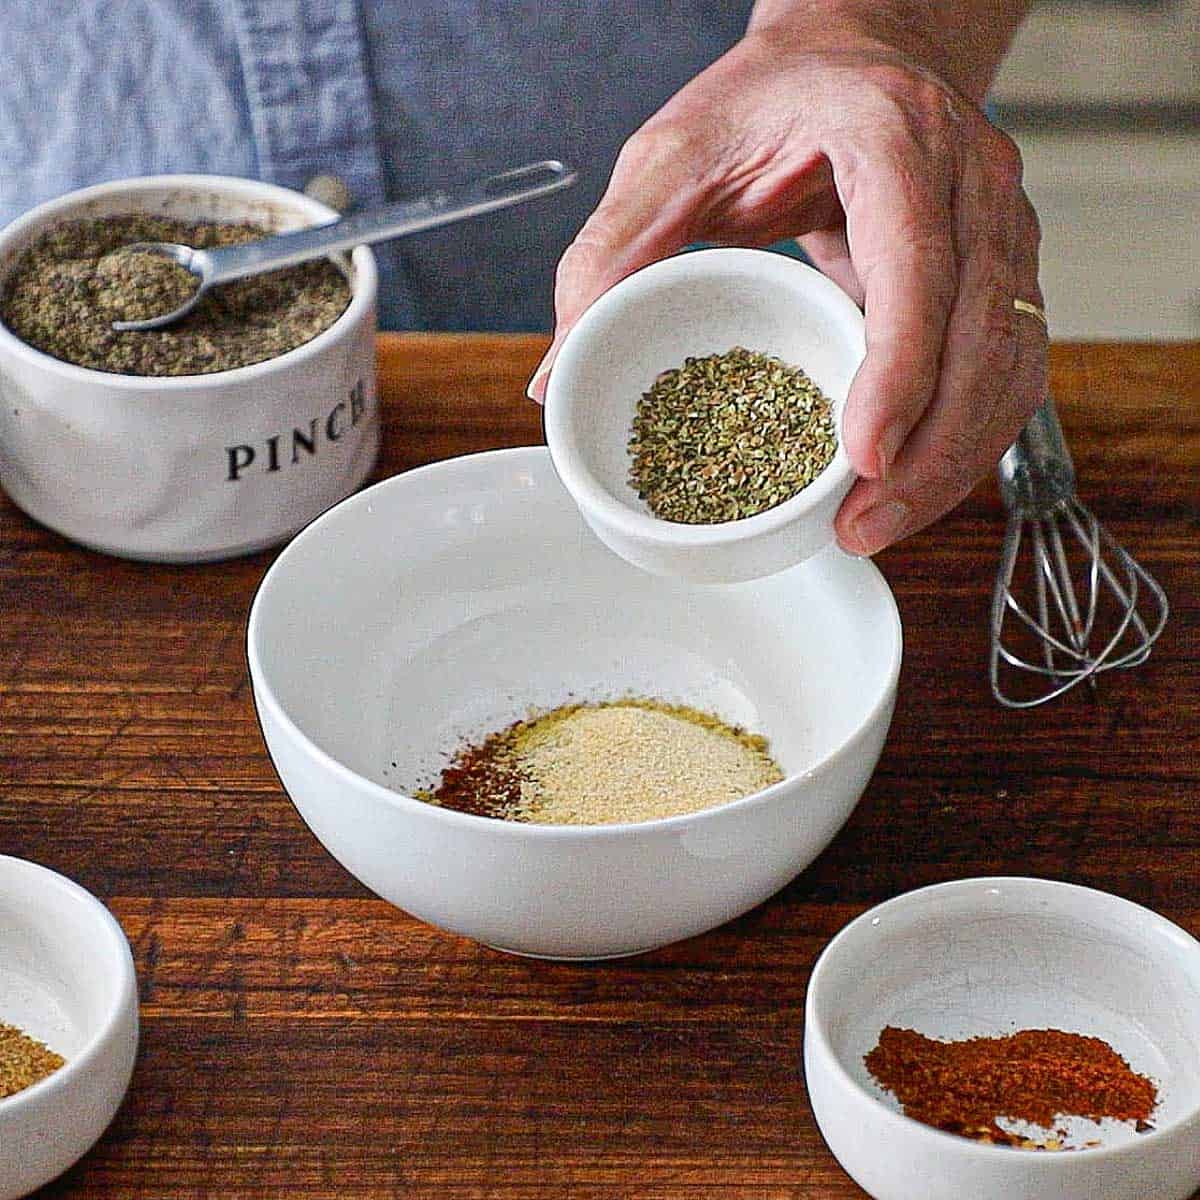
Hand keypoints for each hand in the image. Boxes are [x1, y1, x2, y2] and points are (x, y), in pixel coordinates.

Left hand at [528, 26, 1046, 555]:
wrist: (845, 60)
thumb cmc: (767, 101)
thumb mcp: (670, 158)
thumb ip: (611, 254)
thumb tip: (557, 370)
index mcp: (894, 140)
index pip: (918, 269)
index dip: (898, 372)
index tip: (861, 457)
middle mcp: (972, 182)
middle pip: (978, 337)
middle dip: (926, 451)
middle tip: (859, 524)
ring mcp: (1002, 227)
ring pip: (1008, 365)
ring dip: (952, 461)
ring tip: (877, 525)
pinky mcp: (1000, 271)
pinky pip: (1008, 368)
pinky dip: (968, 438)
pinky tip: (915, 485)